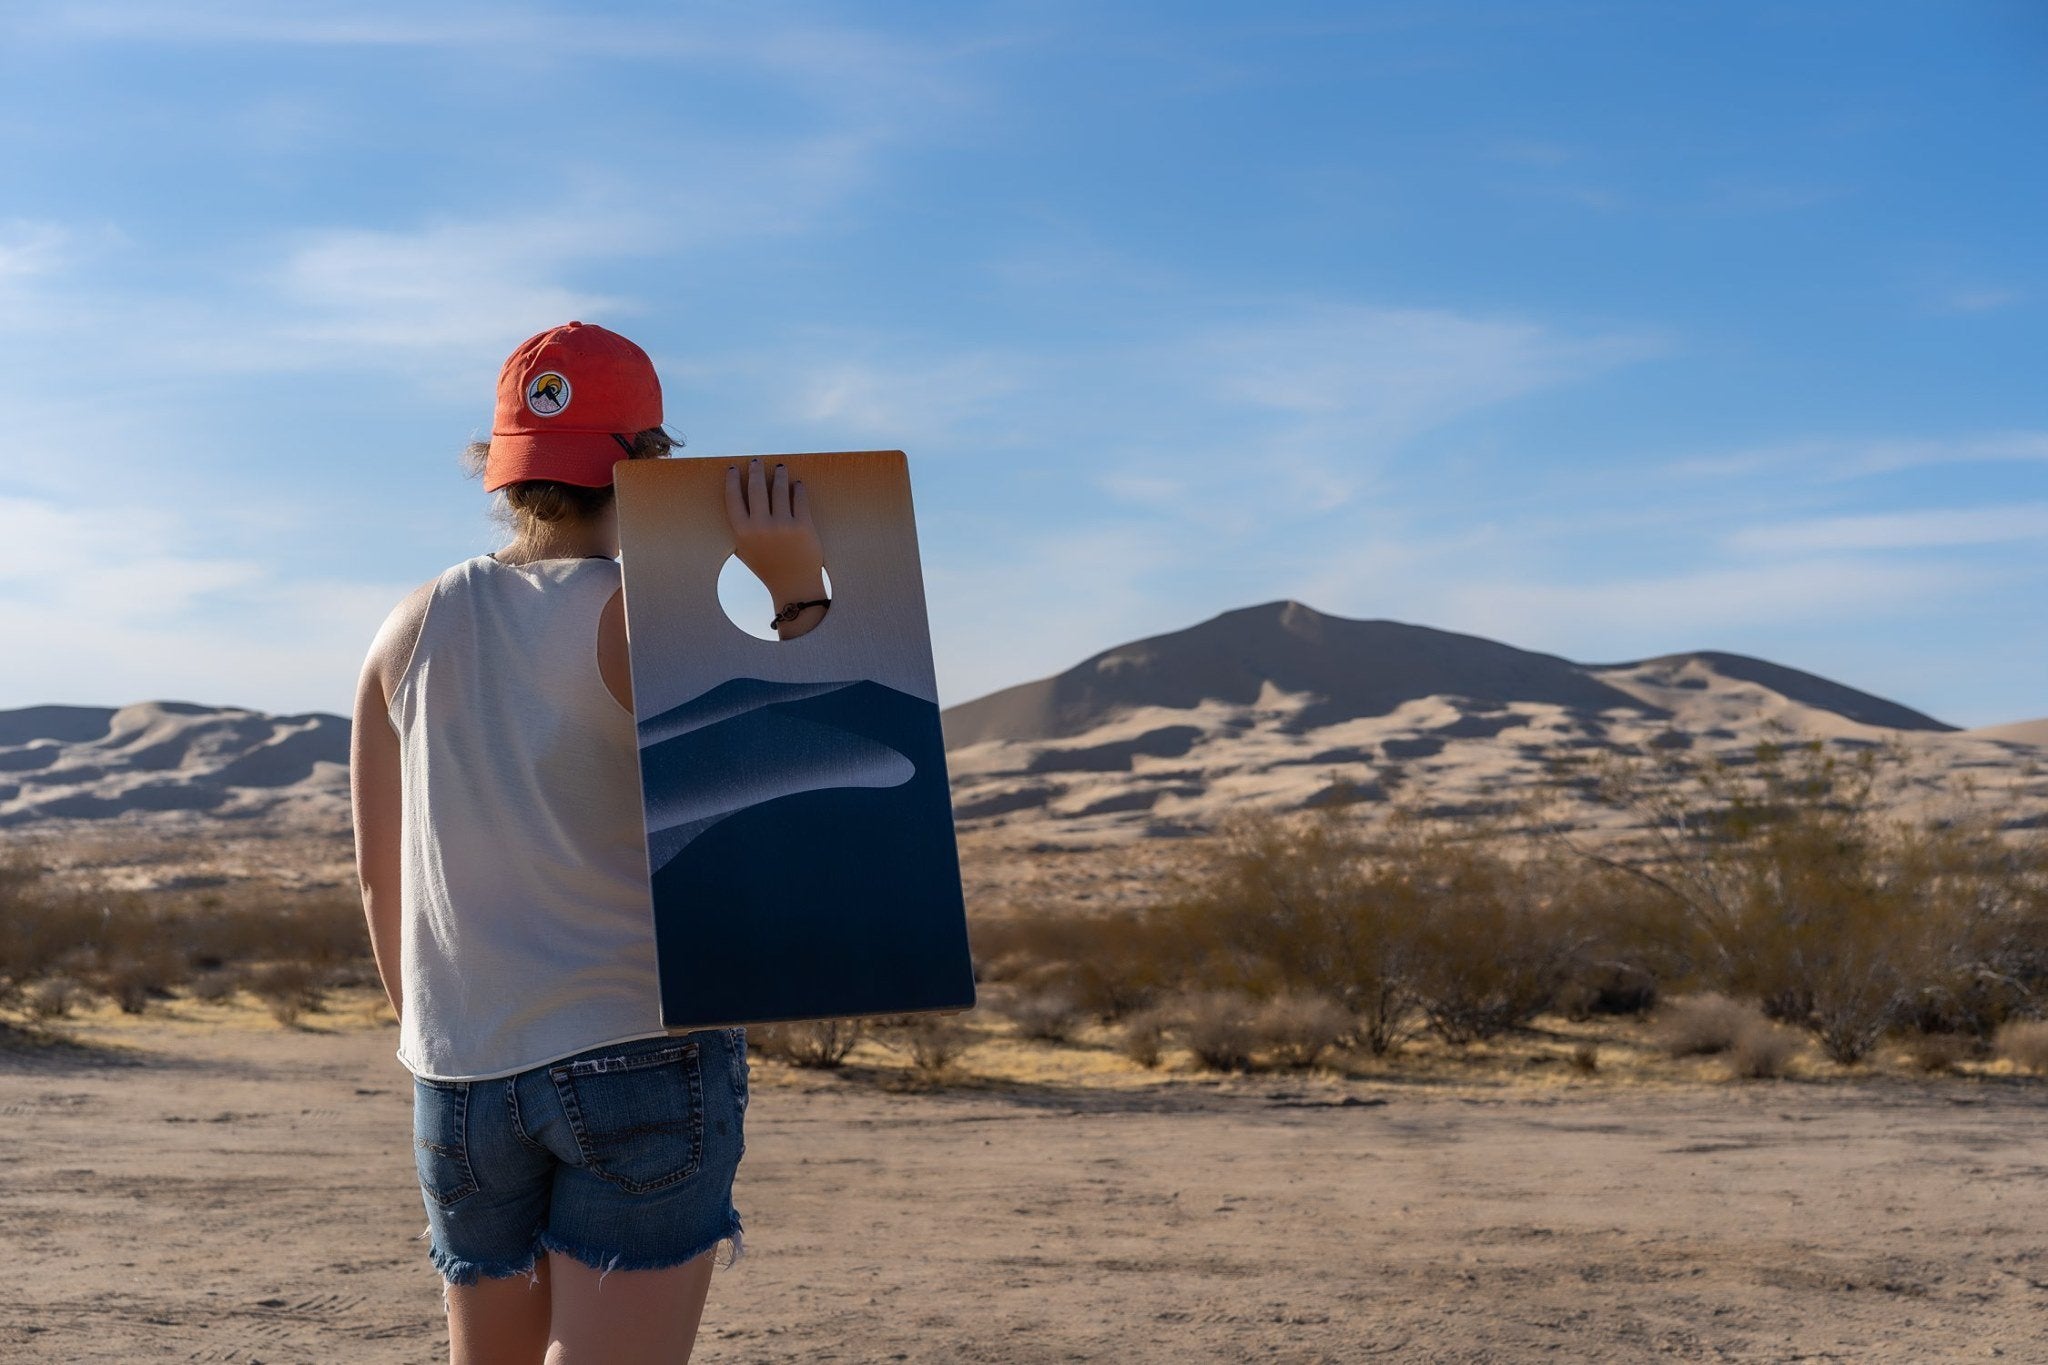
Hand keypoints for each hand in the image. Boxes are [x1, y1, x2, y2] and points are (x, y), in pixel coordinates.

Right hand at [723, 457, 824, 601]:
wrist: (794, 586)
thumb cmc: (768, 567)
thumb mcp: (745, 550)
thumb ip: (741, 527)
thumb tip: (739, 497)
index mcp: (742, 532)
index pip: (733, 498)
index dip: (732, 480)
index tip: (734, 469)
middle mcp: (760, 526)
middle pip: (756, 488)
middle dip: (756, 470)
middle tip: (757, 461)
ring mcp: (782, 525)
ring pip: (779, 489)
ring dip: (779, 475)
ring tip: (780, 468)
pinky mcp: (803, 525)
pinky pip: (799, 498)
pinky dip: (797, 488)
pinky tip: (797, 484)